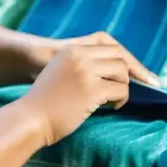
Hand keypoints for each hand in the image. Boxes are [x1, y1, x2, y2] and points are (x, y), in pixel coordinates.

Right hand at [18, 42, 139, 145]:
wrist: (30, 119)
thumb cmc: (45, 104)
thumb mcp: (60, 73)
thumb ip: (81, 67)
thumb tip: (113, 73)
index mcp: (72, 50)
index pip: (110, 47)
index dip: (125, 61)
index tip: (136, 74)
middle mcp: (79, 56)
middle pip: (119, 56)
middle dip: (129, 73)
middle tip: (125, 89)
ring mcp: (86, 71)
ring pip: (123, 72)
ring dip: (123, 87)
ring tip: (113, 100)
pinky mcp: (91, 90)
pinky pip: (120, 90)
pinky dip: (121, 100)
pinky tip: (112, 107)